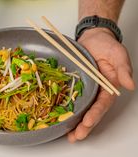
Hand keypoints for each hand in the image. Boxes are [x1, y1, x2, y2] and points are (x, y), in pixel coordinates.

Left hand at [67, 28, 134, 142]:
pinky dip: (68, 110)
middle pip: (92, 111)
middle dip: (85, 125)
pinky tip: (62, 120)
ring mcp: (87, 90)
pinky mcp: (77, 86)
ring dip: (76, 123)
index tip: (87, 122)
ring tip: (69, 136)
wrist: (93, 38)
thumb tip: (130, 85)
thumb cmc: (106, 45)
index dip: (96, 114)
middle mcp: (98, 91)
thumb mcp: (118, 54)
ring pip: (82, 109)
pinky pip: (72, 99)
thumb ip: (123, 69)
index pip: (103, 103)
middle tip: (76, 136)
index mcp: (109, 87)